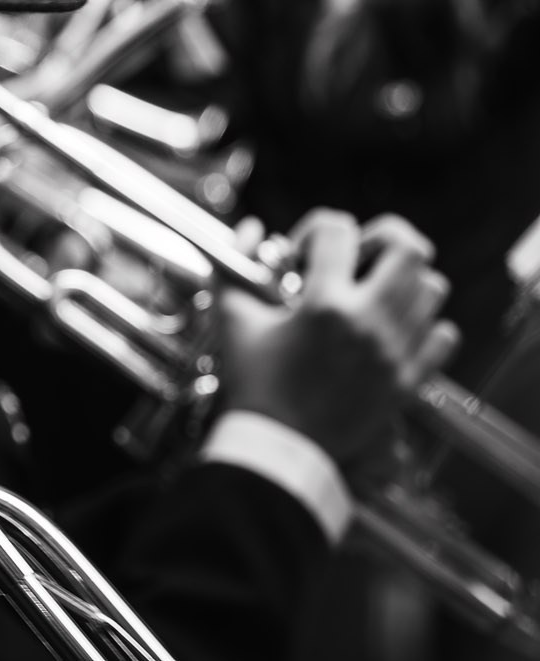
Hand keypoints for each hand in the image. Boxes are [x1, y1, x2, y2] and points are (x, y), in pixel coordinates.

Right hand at [218, 210, 458, 467]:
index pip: (337, 229)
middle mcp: (371, 322)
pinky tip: (391, 327)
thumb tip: (251, 227)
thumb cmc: (253, 384)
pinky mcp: (411, 379)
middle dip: (380, 237)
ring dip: (402, 279)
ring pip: (432, 287)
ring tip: (371, 291)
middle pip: (408, 248)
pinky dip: (423, 322)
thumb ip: (234, 264)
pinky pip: (443, 334)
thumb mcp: (232, 318)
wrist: (281, 447)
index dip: (314, 228)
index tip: (299, 253)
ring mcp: (398, 352)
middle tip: (356, 254)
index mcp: (326, 304)